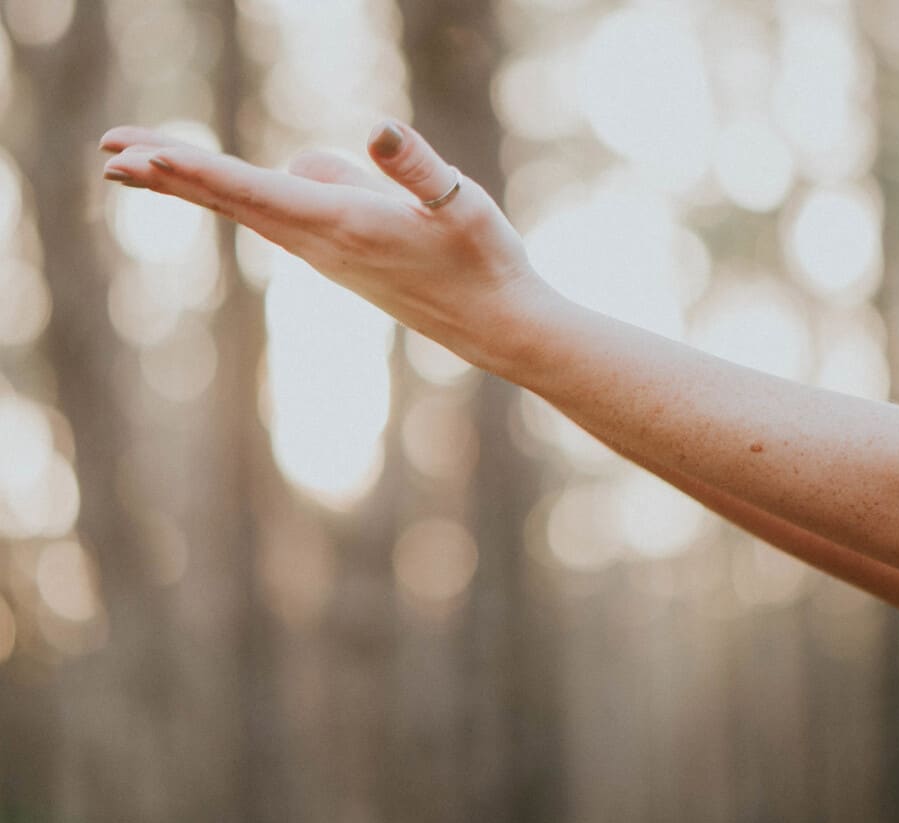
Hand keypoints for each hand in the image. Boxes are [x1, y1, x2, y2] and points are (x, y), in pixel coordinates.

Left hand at [100, 120, 547, 367]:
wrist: (497, 326)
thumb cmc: (486, 262)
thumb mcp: (461, 204)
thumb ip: (417, 168)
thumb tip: (376, 130)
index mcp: (346, 224)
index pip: (256, 190)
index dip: (196, 170)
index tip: (138, 155)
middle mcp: (325, 244)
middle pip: (234, 201)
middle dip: (170, 176)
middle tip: (109, 154)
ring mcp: (330, 255)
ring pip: (253, 208)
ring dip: (197, 185)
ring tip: (144, 164)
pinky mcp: (343, 259)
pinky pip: (282, 216)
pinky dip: (242, 197)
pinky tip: (251, 186)